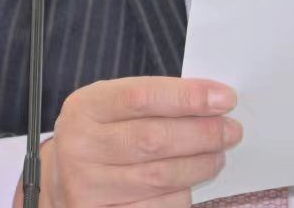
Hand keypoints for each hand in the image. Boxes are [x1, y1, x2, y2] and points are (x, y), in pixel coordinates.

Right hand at [16, 76, 241, 207]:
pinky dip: (181, 194)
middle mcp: (80, 147)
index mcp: (85, 108)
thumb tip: (213, 102)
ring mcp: (87, 186)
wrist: (61, 178)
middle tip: (231, 130)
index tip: (224, 98)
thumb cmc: (101, 134)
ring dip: (200, 165)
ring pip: (159, 177)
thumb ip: (155, 100)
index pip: (141, 97)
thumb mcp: (113, 105)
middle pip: (154, 140)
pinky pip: (157, 207)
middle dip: (203, 134)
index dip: (188, 97)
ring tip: (218, 155)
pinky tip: (191, 182)